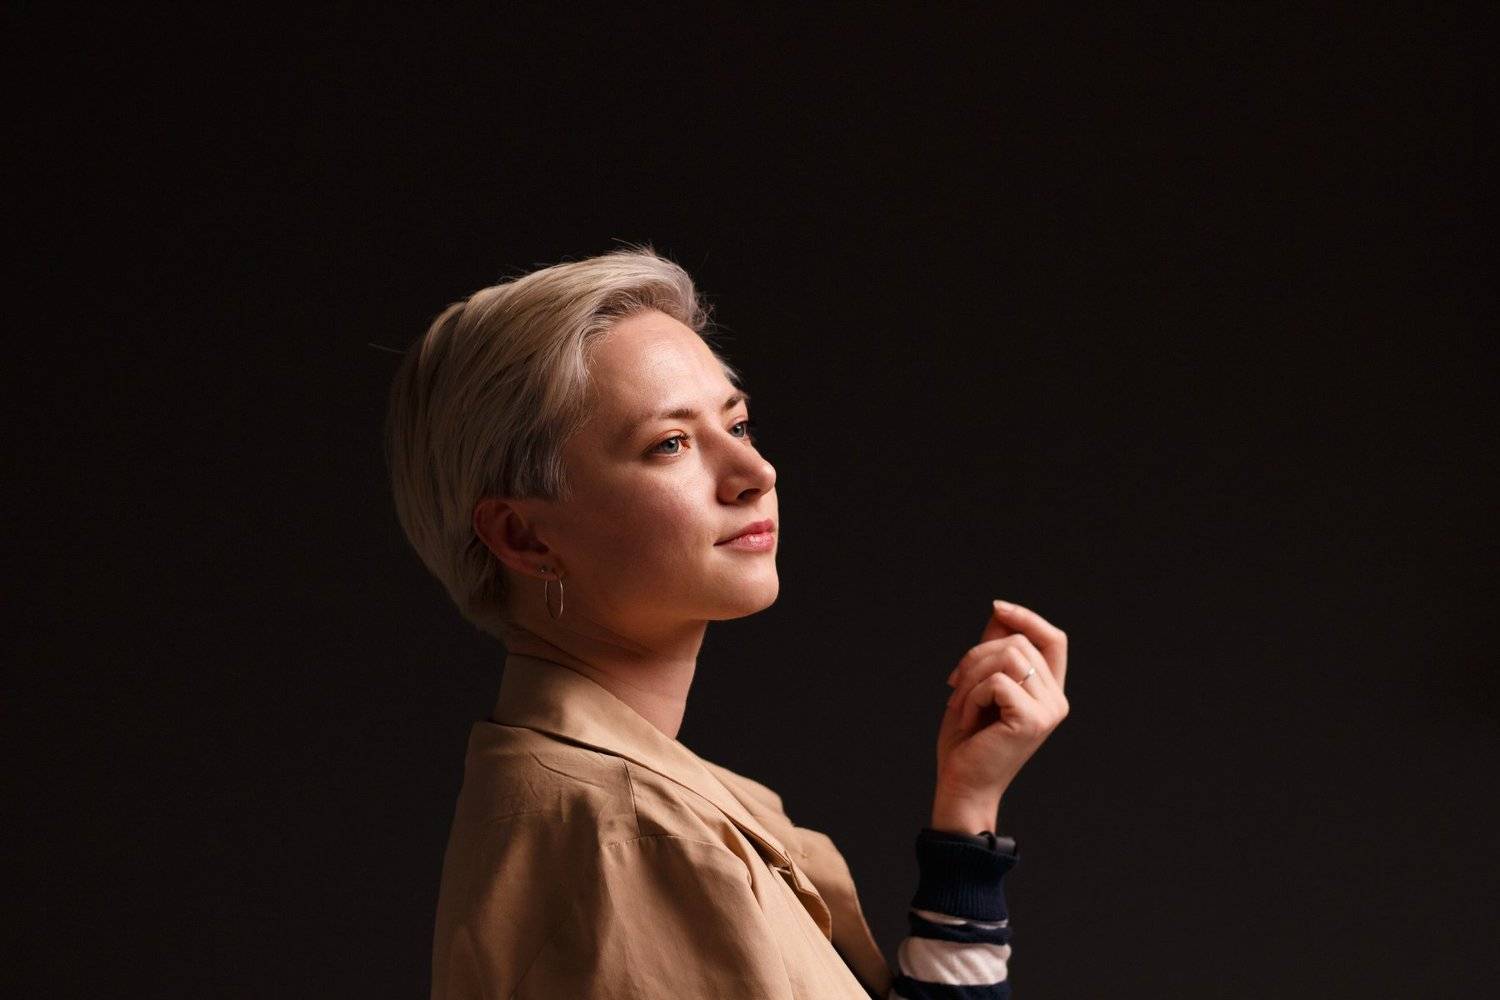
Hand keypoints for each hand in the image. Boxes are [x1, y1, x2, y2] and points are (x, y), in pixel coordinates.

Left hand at [932, 600, 1068, 826]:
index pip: (1054, 639)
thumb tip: (999, 611)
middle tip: (955, 686)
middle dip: (976, 656)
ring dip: (971, 676)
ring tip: (961, 704)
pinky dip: (972, 696)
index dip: (1028, 617)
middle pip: (1018, 642)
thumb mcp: (977, 685)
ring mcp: (1048, 711)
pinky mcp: (1032, 720)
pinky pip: (997, 681)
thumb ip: (993, 651)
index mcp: (1047, 692)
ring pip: (1008, 657)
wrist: (961, 784)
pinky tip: (969, 720)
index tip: (997, 607)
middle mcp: (1056, 700)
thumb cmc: (968, 740)